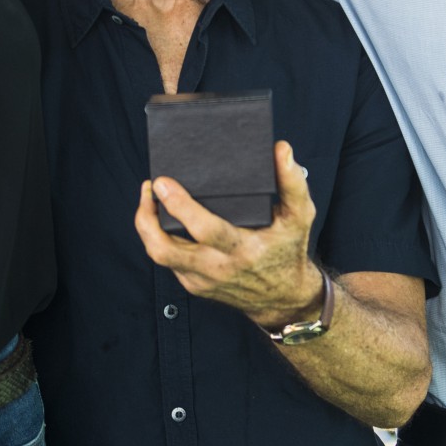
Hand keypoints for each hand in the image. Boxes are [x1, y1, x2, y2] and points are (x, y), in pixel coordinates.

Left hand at [134, 141, 321, 326]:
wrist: (283, 297)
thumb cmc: (288, 249)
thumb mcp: (299, 216)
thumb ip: (292, 183)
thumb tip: (281, 149)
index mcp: (243, 250)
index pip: (204, 230)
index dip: (179, 206)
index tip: (162, 181)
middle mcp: (217, 268)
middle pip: (165, 249)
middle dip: (147, 217)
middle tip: (150, 186)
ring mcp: (201, 280)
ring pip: (159, 255)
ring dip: (147, 225)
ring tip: (149, 197)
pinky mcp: (193, 285)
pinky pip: (167, 260)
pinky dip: (158, 237)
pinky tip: (161, 216)